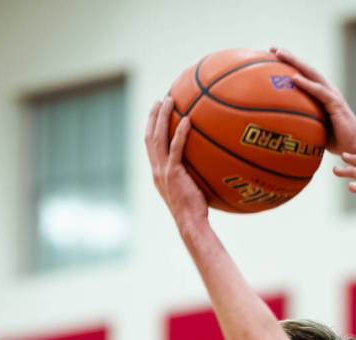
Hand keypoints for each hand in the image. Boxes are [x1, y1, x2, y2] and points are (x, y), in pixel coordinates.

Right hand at [144, 97, 207, 232]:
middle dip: (153, 116)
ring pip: (158, 137)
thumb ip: (190, 175)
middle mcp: (156, 169)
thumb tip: (206, 165)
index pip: (149, 145)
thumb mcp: (188, 189)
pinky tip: (188, 120)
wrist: (191, 224)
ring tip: (169, 100)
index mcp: (157, 173)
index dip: (151, 127)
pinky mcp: (173, 174)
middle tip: (160, 99)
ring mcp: (163, 171)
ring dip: (163, 117)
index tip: (156, 112)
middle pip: (149, 136)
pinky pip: (176, 148)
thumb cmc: (194, 211)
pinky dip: (180, 133)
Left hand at [269, 47, 355, 160]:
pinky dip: (307, 84)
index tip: (273, 58)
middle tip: (272, 48)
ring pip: (312, 75)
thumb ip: (305, 122)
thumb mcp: (317, 130)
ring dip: (296, 63)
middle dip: (290, 57)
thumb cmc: (338, 143)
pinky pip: (319, 92)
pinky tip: (294, 78)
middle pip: (307, 69)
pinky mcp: (337, 105)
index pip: (306, 76)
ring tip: (279, 54)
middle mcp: (328, 92)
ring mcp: (333, 96)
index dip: (291, 65)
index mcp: (324, 96)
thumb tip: (287, 126)